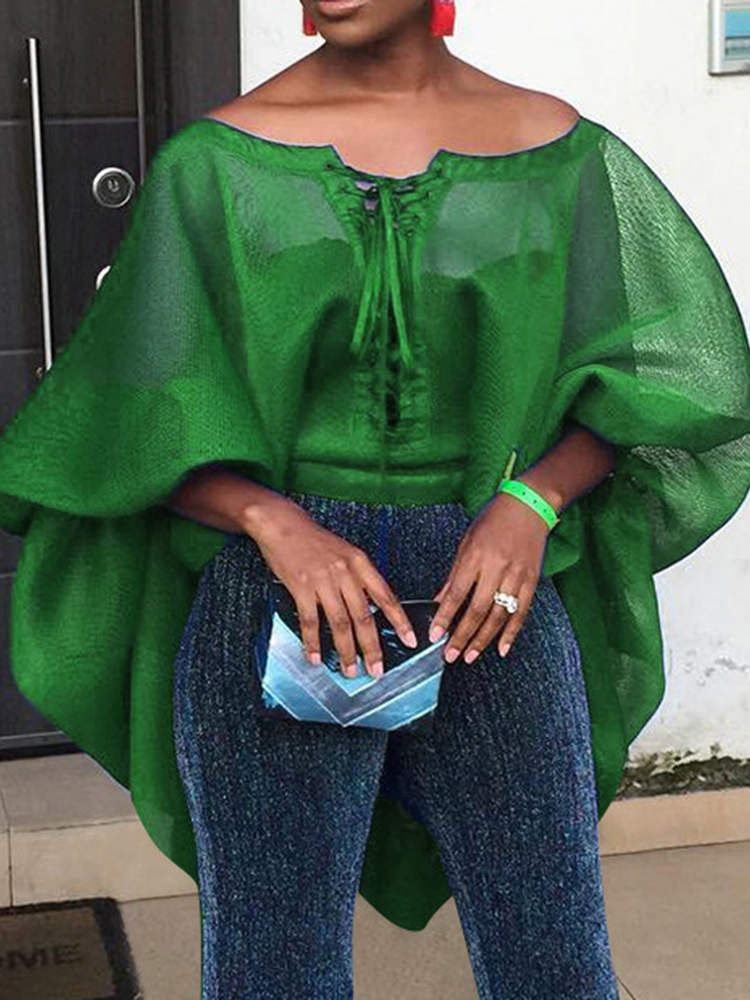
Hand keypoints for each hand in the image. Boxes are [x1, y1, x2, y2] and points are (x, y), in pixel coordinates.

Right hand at [249, 499, 417, 677]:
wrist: (282, 524)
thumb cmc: (313, 539)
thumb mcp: (345, 551)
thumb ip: (359, 577)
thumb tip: (372, 607)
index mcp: (360, 562)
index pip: (386, 596)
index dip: (399, 621)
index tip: (410, 640)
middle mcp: (345, 572)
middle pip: (364, 617)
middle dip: (372, 648)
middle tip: (376, 669)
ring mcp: (323, 580)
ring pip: (340, 623)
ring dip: (346, 651)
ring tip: (350, 670)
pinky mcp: (301, 587)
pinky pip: (310, 621)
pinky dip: (313, 642)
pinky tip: (316, 657)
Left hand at [429, 491, 550, 664]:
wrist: (529, 505)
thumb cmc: (493, 520)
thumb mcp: (467, 542)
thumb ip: (454, 574)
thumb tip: (439, 600)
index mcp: (475, 557)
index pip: (457, 594)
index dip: (445, 617)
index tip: (435, 635)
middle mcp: (496, 568)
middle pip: (477, 610)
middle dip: (461, 636)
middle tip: (450, 655)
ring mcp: (516, 576)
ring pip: (498, 616)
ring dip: (483, 640)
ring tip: (470, 656)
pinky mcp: (532, 581)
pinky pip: (521, 613)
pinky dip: (511, 633)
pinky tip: (501, 649)